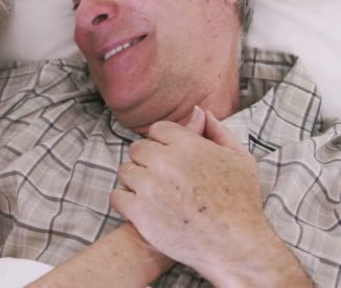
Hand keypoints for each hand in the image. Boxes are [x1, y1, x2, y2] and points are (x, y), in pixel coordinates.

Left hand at [111, 109, 306, 285]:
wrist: (236, 246)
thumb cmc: (241, 203)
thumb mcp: (239, 158)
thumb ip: (217, 131)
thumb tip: (198, 111)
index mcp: (187, 145)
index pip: (157, 130)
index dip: (163, 144)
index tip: (170, 159)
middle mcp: (165, 162)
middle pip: (137, 149)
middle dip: (147, 161)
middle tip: (161, 179)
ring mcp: (149, 187)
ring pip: (125, 171)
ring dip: (135, 180)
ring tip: (152, 194)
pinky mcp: (138, 212)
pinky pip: (116, 196)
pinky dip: (125, 201)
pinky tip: (141, 208)